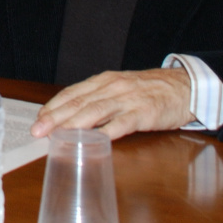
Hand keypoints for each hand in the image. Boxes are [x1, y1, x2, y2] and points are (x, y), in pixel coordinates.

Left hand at [30, 67, 192, 139]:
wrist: (185, 86)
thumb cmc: (149, 90)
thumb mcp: (119, 88)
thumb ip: (99, 99)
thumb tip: (71, 117)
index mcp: (103, 81)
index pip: (72, 93)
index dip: (53, 107)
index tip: (37, 119)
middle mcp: (112, 87)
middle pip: (78, 103)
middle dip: (55, 117)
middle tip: (38, 131)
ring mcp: (128, 99)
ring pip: (95, 111)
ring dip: (73, 125)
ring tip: (57, 136)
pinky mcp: (144, 113)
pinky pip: (122, 123)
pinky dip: (107, 132)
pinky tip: (94, 141)